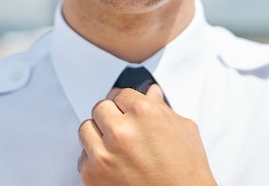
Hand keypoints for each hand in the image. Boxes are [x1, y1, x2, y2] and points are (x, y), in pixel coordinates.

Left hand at [78, 84, 217, 185]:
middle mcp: (121, 131)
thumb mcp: (183, 130)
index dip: (127, 104)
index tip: (129, 111)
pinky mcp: (92, 174)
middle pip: (101, 107)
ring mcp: (103, 153)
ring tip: (117, 147)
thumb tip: (152, 93)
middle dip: (112, 117)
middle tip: (125, 129)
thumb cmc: (185, 172)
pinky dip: (94, 158)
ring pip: (86, 128)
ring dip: (99, 135)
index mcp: (144, 113)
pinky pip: (82, 156)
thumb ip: (162, 108)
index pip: (121, 93)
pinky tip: (113, 164)